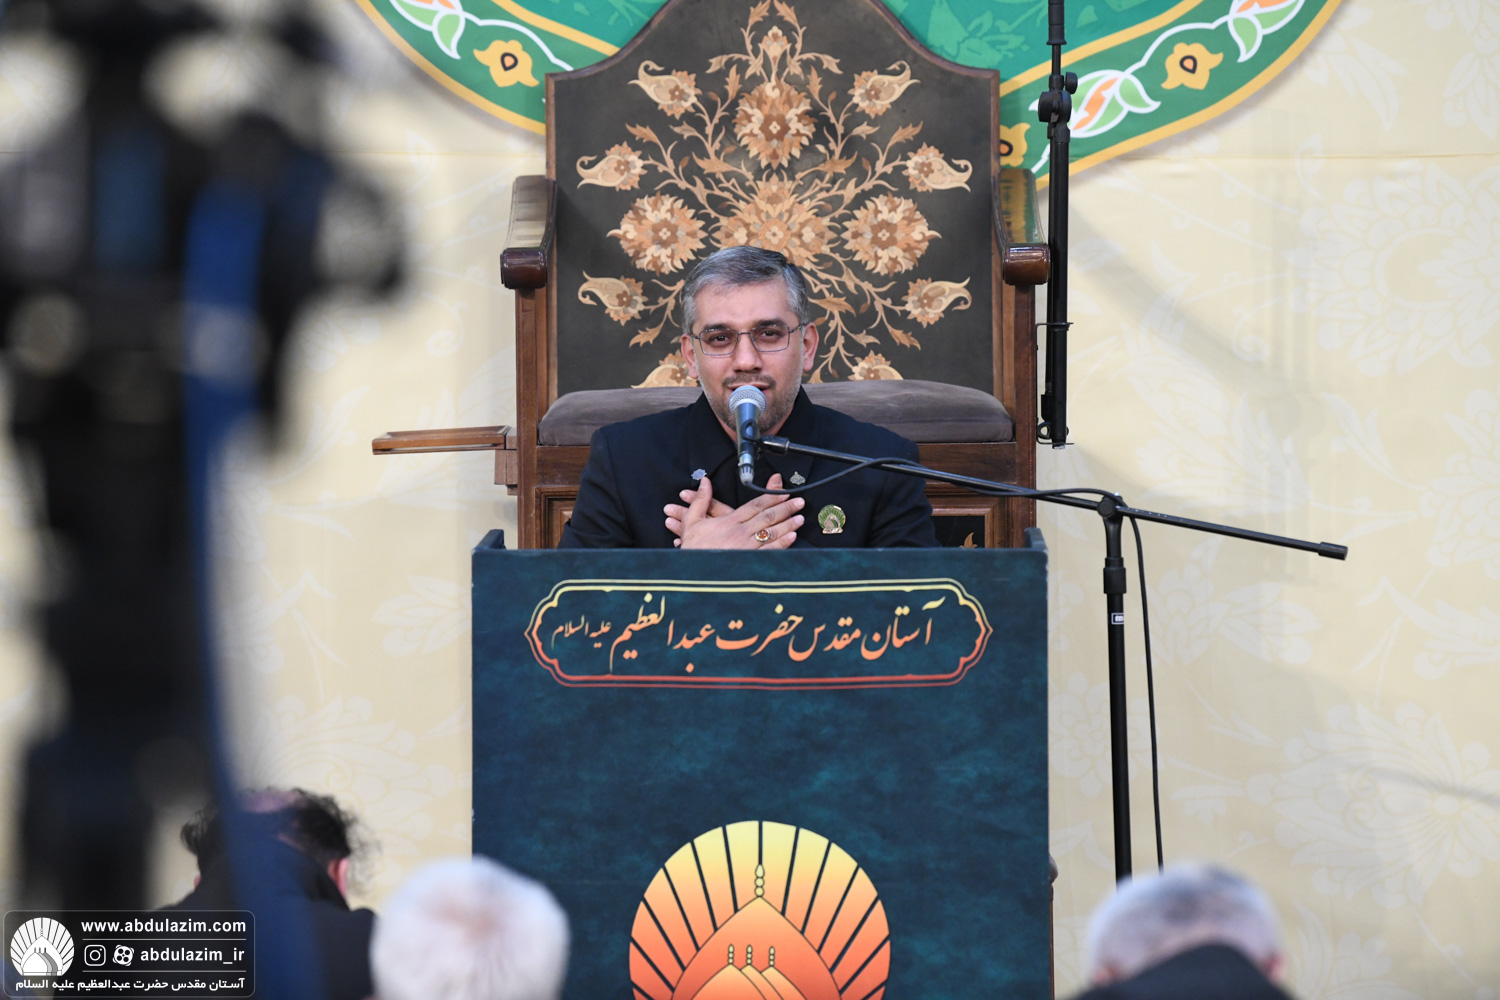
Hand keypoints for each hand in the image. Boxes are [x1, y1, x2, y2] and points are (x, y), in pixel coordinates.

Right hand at [664, 474, 803, 548]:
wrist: (691, 573)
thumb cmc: (693, 549)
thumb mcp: (692, 521)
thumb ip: (701, 500)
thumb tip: (705, 481)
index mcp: (729, 521)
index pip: (755, 505)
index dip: (772, 497)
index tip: (784, 493)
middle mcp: (741, 532)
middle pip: (768, 517)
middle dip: (786, 508)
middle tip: (800, 502)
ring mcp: (746, 547)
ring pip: (772, 532)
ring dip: (788, 524)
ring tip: (800, 518)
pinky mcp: (749, 561)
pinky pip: (769, 550)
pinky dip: (782, 543)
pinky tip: (792, 537)